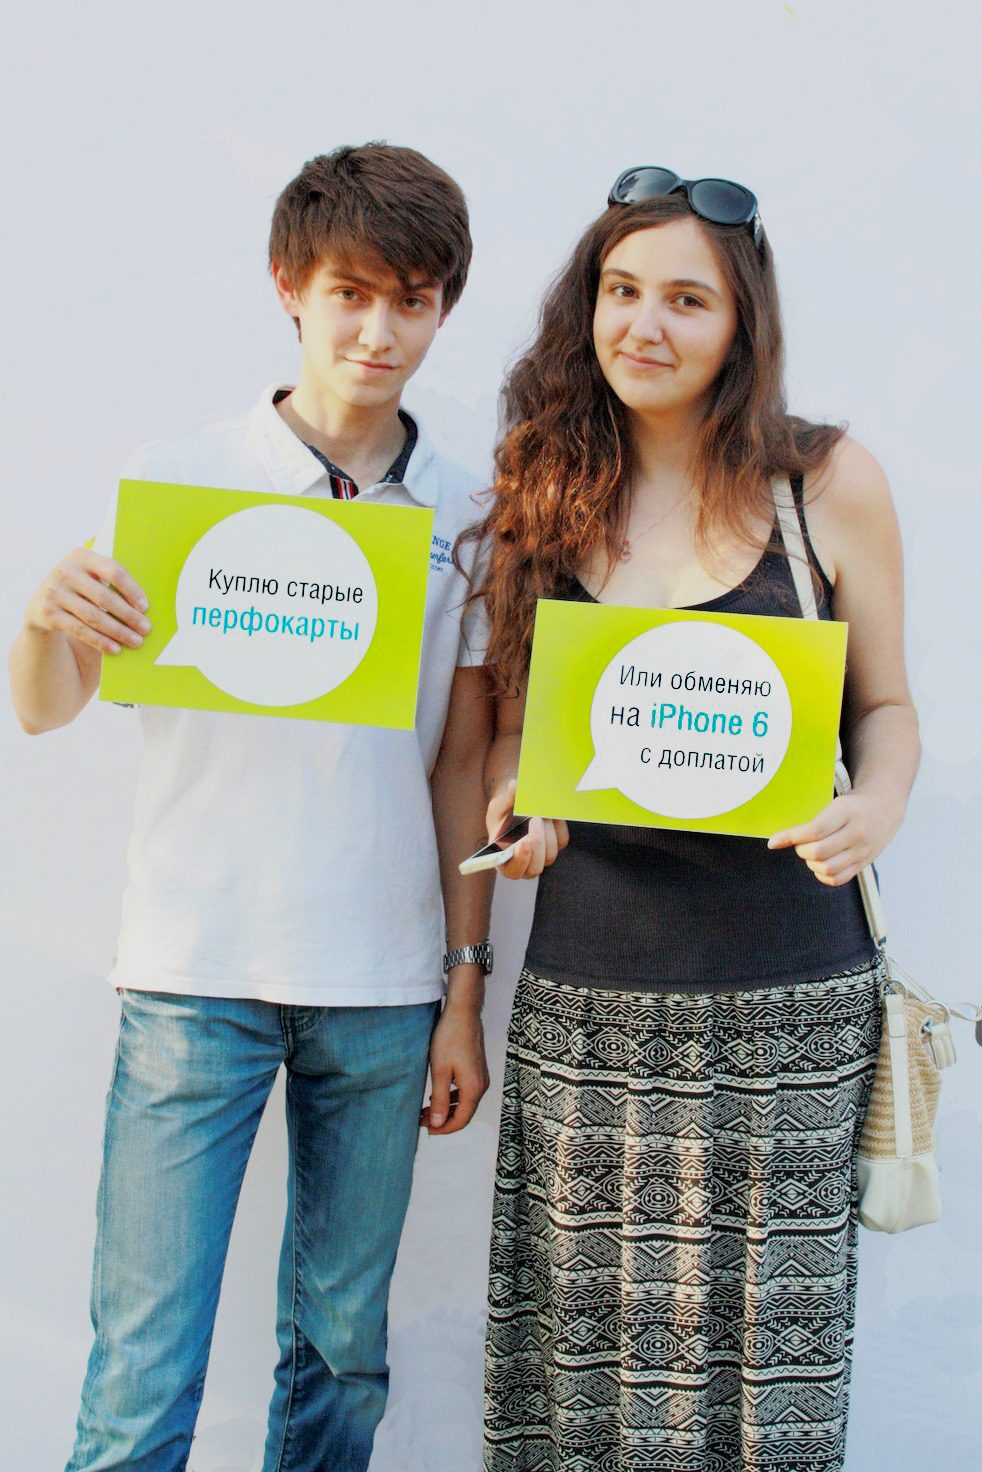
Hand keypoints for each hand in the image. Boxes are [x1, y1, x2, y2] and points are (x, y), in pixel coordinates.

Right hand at [25, 548, 149, 655]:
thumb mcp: (91, 576)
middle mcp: (65, 571)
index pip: (114, 571)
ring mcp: (54, 592)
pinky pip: (80, 630)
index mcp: (82, 556)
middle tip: (146, 629)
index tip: (145, 607)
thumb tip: (143, 608)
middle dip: (129, 616)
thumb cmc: (80, 588)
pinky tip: (116, 649)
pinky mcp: (48, 613)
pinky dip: (100, 641)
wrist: (42, 601)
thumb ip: (111, 583)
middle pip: (105, 597)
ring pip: (94, 617)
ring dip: (118, 632)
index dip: (132, 590)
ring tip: (136, 642)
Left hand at [420, 996, 489, 1134]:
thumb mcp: (440, 1071)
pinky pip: (466, 1091)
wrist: (463, 1013)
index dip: (443, 1129)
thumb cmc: (451, 1038)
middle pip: (464, 1113)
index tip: (426, 1130)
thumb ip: (440, 1099)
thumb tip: (438, 1123)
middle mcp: (481, 1085)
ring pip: (465, 1103)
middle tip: (421, 1120)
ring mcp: (481, 1077)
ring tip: (426, 1109)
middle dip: (443, 1120)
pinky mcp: (477, 1069)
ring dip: (447, 1109)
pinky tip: (438, 1093)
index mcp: (473, 1089)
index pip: (460, 1120)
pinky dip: (452, 1098)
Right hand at [486, 777, 568, 879]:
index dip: (520, 860)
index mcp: (503, 860)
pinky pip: (561, 841)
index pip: (512, 870)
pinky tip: (550, 814)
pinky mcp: (555, 847)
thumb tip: (514, 786)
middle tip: (535, 819)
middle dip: (538, 841)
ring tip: (541, 813)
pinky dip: (557, 827)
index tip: (524, 841)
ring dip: (548, 833)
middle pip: (536, 866)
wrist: (515, 810)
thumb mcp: (499, 805)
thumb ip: (506, 799)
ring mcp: (541, 857)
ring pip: (550, 854)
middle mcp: (524, 863)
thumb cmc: (502, 812)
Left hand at [768, 791, 900, 885]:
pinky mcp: (863, 864)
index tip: (773, 841)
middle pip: (818, 852)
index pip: (814, 830)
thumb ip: (814, 821)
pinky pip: (838, 879)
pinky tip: (820, 864)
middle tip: (800, 844)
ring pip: (827, 868)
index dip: (790, 837)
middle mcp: (856, 833)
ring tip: (811, 853)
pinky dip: (823, 875)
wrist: (884, 808)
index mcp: (847, 812)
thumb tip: (781, 838)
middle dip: (801, 850)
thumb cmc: (853, 805)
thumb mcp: (836, 804)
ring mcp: (862, 851)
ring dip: (811, 863)